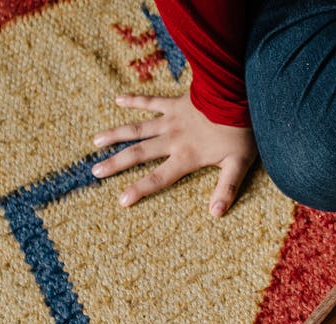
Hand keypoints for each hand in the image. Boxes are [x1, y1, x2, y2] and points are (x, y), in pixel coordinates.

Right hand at [91, 94, 256, 216]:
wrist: (236, 97)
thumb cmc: (240, 132)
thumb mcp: (238, 164)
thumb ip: (226, 188)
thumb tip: (216, 214)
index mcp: (186, 157)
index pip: (159, 178)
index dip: (139, 189)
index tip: (121, 200)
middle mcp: (173, 140)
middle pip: (138, 154)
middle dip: (116, 163)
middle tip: (95, 171)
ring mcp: (171, 120)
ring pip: (137, 129)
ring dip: (115, 134)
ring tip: (95, 141)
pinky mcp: (174, 103)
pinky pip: (150, 101)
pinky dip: (134, 100)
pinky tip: (118, 99)